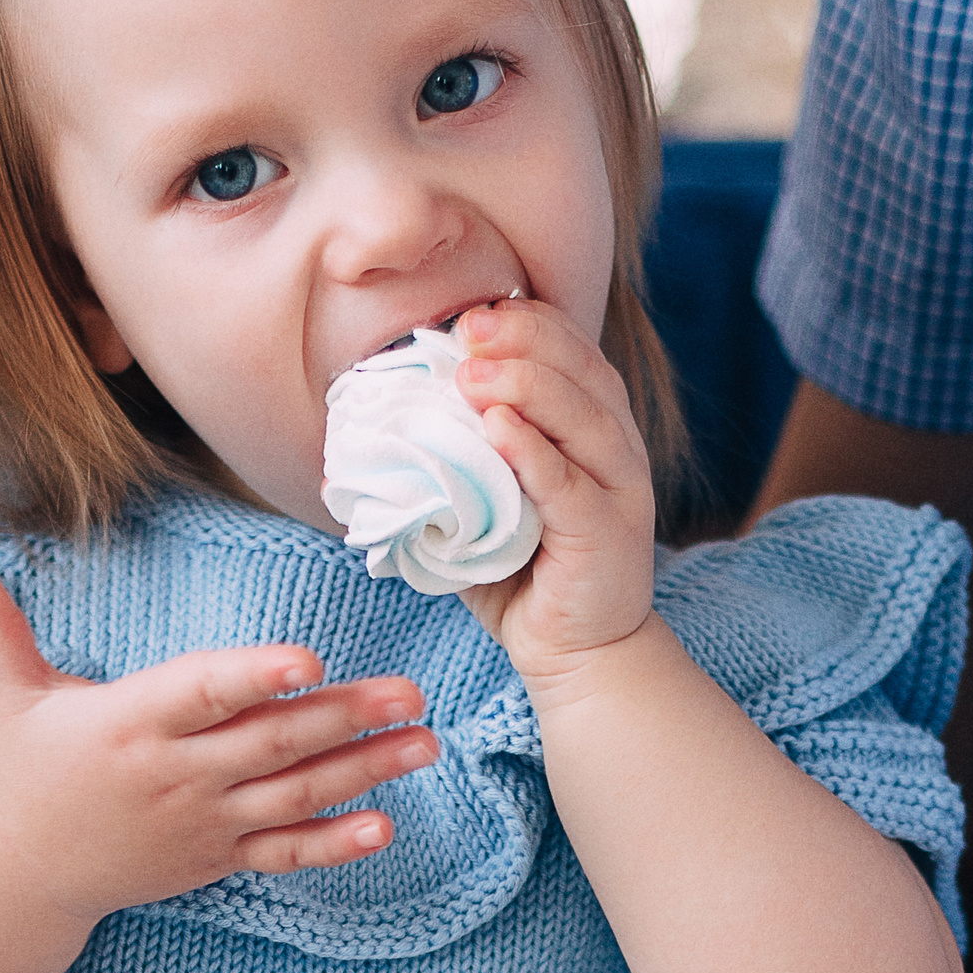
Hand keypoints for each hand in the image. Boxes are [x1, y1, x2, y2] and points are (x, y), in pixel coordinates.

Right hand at [0, 558, 435, 923]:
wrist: (25, 874)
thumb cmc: (22, 771)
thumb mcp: (5, 696)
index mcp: (129, 723)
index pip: (201, 694)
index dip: (253, 676)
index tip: (306, 660)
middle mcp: (173, 775)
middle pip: (268, 742)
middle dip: (344, 717)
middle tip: (410, 692)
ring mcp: (202, 822)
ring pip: (293, 794)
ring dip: (364, 770)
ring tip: (424, 742)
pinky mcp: (217, 857)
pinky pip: (284, 852)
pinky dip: (334, 844)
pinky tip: (386, 824)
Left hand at [448, 299, 658, 682]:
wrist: (578, 657)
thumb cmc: (523, 578)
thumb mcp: (482, 508)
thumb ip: (447, 467)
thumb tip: (353, 448)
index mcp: (593, 430)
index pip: (571, 353)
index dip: (527, 325)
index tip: (469, 316)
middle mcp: (617, 450)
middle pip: (582, 372)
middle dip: (525, 339)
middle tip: (466, 328)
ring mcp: (620, 492)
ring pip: (583, 419)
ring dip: (527, 386)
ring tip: (473, 373)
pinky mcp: (608, 535)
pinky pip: (571, 485)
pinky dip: (536, 453)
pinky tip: (499, 428)